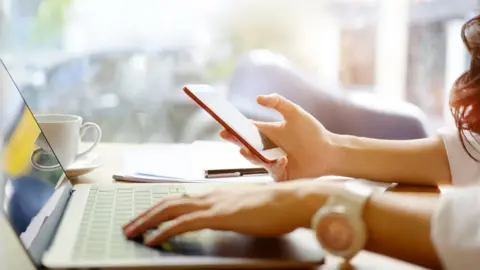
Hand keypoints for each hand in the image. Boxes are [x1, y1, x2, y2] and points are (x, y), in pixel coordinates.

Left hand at [122, 180, 334, 246]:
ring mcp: (213, 204)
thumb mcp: (245, 207)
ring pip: (169, 209)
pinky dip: (164, 230)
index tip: (146, 217)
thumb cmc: (274, 206)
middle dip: (145, 214)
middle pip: (168, 202)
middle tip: (129, 226)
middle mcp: (209, 195)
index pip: (180, 198)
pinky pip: (183, 223)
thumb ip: (229, 211)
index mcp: (215, 193)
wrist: (291, 200)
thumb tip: (220, 218)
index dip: (159, 207)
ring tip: (131, 232)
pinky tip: (153, 239)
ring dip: (147, 221)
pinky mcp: (218, 216)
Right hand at [220, 94, 333, 180]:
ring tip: (245, 149)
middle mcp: (267, 148)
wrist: (329, 151)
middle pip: (246, 146)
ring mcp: (272, 163)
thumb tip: (257, 98)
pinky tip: (284, 159)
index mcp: (267, 133)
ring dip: (250, 155)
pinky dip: (276, 165)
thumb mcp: (294, 113)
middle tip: (228, 137)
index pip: (246, 131)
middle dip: (236, 142)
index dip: (234, 129)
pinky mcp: (280, 175)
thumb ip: (278, 102)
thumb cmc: (312, 132)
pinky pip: (273, 171)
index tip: (223, 127)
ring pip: (255, 160)